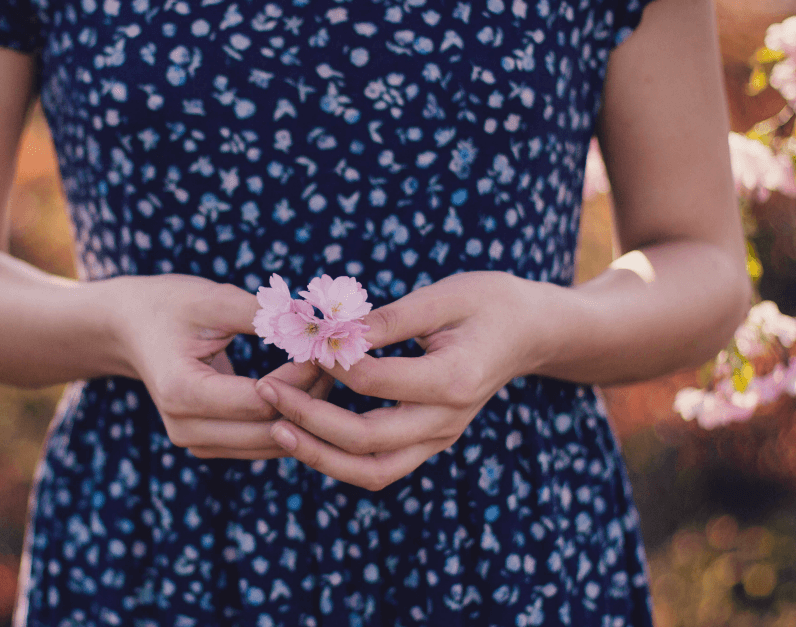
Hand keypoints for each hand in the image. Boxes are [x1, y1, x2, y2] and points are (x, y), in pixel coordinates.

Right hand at [109, 275, 333, 459]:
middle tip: (337, 359)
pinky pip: (263, 444)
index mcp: (182, 391)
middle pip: (271, 429)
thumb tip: (317, 323)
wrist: (130, 329)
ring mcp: (196, 444)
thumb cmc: (170, 306)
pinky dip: (291, 421)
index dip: (302, 375)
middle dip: (311, 396)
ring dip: (306, 413)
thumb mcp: (212, 299)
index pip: (263, 399)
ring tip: (326, 370)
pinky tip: (308, 388)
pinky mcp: (209, 446)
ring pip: (273, 444)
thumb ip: (263, 314)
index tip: (327, 345)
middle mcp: (185, 428)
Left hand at [255, 271, 549, 489]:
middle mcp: (447, 420)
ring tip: (275, 429)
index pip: (374, 382)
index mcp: (452, 379)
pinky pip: (379, 468)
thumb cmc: (488, 302)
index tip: (300, 340)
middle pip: (367, 440)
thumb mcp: (442, 296)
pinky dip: (338, 459)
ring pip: (371, 471)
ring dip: (318, 455)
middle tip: (266, 390)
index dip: (329, 363)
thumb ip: (388, 318)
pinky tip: (305, 434)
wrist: (530, 332)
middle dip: (308, 419)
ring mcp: (439, 438)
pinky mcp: (430, 443)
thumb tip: (333, 330)